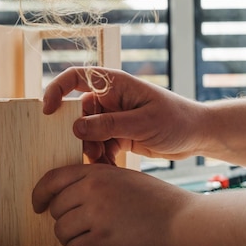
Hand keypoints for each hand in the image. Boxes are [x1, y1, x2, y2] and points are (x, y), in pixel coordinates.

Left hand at [32, 163, 193, 245]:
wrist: (181, 220)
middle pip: (56, 209)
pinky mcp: (103, 238)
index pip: (52, 179)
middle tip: (82, 226)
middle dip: (64, 220)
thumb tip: (66, 195)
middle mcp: (92, 191)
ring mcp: (97, 215)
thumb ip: (94, 181)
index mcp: (95, 173)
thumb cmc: (155, 201)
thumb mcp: (121, 179)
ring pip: (62, 231)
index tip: (37, 205)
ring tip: (94, 237)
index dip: (39, 194)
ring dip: (73, 238)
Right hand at [43, 67, 206, 162]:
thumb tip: (76, 128)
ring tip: (105, 162)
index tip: (48, 111)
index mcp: (114, 83)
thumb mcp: (143, 122)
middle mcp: (109, 98)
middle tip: (89, 151)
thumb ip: (109, 124)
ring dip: (91, 149)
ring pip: (86, 133)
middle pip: (77, 112)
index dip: (56, 89)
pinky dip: (101, 157)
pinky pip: (98, 145)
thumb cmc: (176, 119)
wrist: (198, 135)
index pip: (75, 77)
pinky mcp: (117, 134)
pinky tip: (111, 168)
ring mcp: (112, 117)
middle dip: (78, 134)